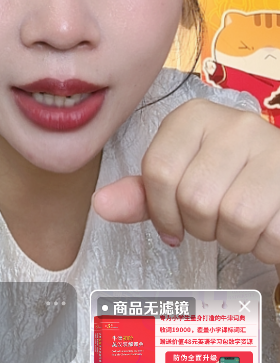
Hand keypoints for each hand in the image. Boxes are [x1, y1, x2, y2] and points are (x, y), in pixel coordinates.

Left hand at [92, 98, 279, 265]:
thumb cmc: (233, 181)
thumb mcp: (183, 180)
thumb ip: (144, 194)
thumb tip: (101, 204)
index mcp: (196, 117)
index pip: (158, 170)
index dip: (161, 210)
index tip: (174, 223)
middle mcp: (236, 124)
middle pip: (194, 198)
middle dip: (202, 227)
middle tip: (217, 220)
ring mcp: (271, 149)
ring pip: (233, 217)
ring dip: (236, 238)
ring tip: (245, 223)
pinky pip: (267, 232)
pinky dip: (265, 245)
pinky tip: (268, 225)